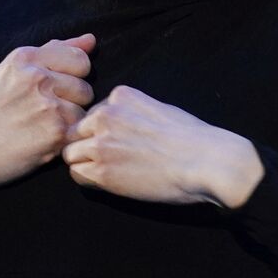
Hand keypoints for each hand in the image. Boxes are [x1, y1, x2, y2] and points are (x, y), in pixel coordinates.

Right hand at [0, 33, 96, 188]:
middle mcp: (37, 77)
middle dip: (71, 100)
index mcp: (25, 58)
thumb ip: (52, 52)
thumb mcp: (9, 71)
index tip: (55, 89)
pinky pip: (78, 130)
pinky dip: (66, 138)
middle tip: (45, 112)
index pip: (80, 58)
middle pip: (85, 86)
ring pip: (84, 109)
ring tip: (43, 126)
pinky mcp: (55, 132)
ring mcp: (48, 105)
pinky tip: (44, 140)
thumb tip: (91, 40)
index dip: (72, 76)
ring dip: (69, 120)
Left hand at [60, 84, 264, 207]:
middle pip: (75, 131)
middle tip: (109, 159)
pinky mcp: (101, 171)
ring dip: (85, 162)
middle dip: (87, 144)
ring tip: (109, 171)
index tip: (118, 142)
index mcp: (121, 96)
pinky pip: (77, 174)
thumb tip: (121, 126)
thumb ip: (133, 113)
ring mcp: (100, 143)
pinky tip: (110, 182)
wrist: (206, 161)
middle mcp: (105, 115)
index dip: (101, 130)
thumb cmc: (192, 138)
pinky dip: (88, 179)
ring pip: (70, 153)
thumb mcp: (160, 108)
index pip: (92, 112)